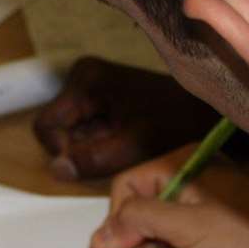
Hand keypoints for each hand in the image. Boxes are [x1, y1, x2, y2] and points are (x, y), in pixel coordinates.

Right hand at [33, 57, 223, 180]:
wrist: (203, 110)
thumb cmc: (173, 122)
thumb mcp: (133, 146)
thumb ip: (93, 159)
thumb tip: (55, 170)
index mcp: (84, 80)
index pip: (45, 126)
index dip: (61, 151)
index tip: (92, 162)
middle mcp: (81, 77)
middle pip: (55, 129)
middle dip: (78, 149)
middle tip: (112, 156)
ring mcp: (88, 85)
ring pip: (68, 132)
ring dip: (88, 148)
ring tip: (121, 148)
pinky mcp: (97, 96)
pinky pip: (82, 128)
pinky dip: (97, 142)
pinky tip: (121, 142)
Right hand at [90, 146, 248, 247]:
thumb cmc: (248, 240)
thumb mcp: (187, 225)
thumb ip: (137, 223)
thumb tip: (98, 237)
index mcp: (184, 166)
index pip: (127, 188)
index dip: (116, 222)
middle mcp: (186, 188)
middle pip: (134, 220)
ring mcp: (194, 219)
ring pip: (148, 244)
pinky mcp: (202, 247)